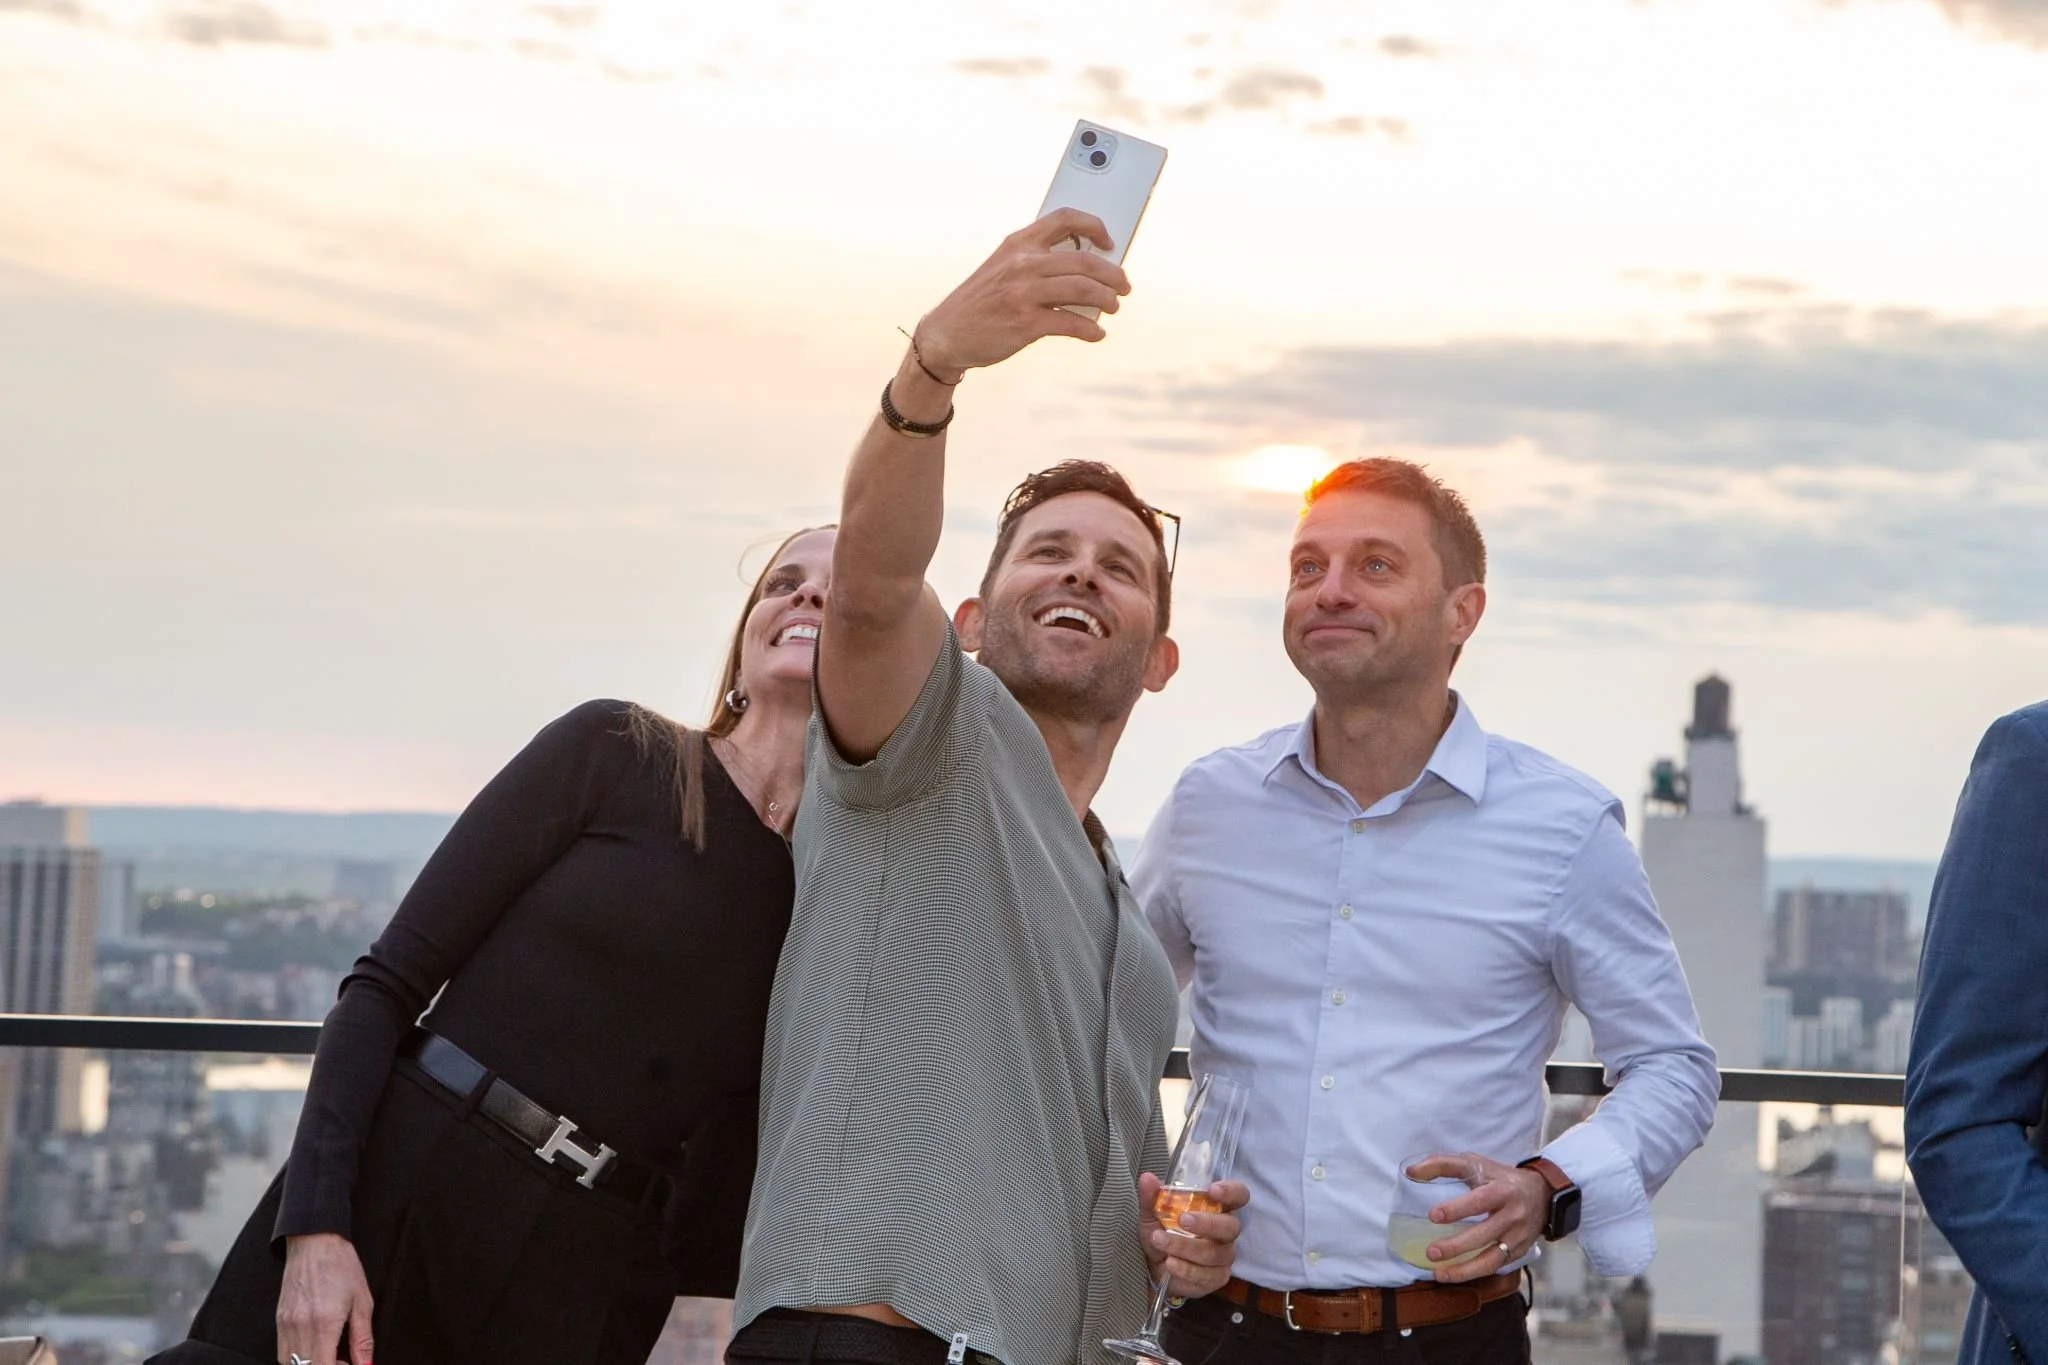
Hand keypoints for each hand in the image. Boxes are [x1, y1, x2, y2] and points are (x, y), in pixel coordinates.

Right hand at [278, 1232, 374, 1364]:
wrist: (314, 1241)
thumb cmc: (341, 1266)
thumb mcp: (362, 1302)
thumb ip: (363, 1339)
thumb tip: (366, 1364)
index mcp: (323, 1324)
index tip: (350, 1364)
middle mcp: (299, 1328)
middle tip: (343, 1359)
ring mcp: (285, 1325)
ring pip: (290, 1363)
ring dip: (311, 1364)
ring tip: (330, 1352)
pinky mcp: (278, 1321)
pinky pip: (282, 1352)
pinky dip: (298, 1357)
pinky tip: (315, 1345)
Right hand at [914, 209, 1132, 377]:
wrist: (947, 334)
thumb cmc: (982, 302)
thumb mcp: (1002, 268)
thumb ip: (1036, 261)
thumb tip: (1086, 270)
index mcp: (1018, 243)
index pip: (1065, 218)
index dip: (1094, 225)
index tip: (1109, 242)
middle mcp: (1022, 263)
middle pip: (1084, 260)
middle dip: (1113, 275)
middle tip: (1123, 287)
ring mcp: (1023, 293)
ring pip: (1083, 289)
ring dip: (1107, 300)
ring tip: (1113, 307)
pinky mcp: (1026, 323)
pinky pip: (1071, 323)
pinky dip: (1091, 330)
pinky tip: (1096, 334)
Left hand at [1138, 1171, 1249, 1298]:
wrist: (1153, 1266)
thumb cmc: (1161, 1230)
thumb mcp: (1152, 1212)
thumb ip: (1152, 1196)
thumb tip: (1147, 1178)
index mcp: (1217, 1207)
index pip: (1238, 1195)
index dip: (1231, 1192)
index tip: (1212, 1191)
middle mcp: (1226, 1231)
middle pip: (1231, 1226)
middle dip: (1207, 1223)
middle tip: (1182, 1220)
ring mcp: (1224, 1256)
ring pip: (1214, 1253)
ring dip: (1185, 1247)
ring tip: (1160, 1240)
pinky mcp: (1216, 1278)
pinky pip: (1206, 1275)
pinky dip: (1185, 1269)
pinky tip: (1169, 1263)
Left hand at [1409, 1153, 1550, 1284]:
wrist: (1542, 1194)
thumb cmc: (1499, 1178)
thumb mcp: (1475, 1164)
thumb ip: (1443, 1164)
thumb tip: (1411, 1171)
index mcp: (1502, 1190)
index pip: (1479, 1201)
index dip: (1457, 1209)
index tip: (1433, 1216)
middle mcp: (1513, 1215)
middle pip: (1484, 1234)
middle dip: (1457, 1246)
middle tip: (1431, 1252)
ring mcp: (1518, 1237)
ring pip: (1492, 1259)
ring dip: (1464, 1270)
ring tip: (1438, 1273)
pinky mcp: (1519, 1252)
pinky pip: (1495, 1267)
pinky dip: (1473, 1273)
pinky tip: (1452, 1275)